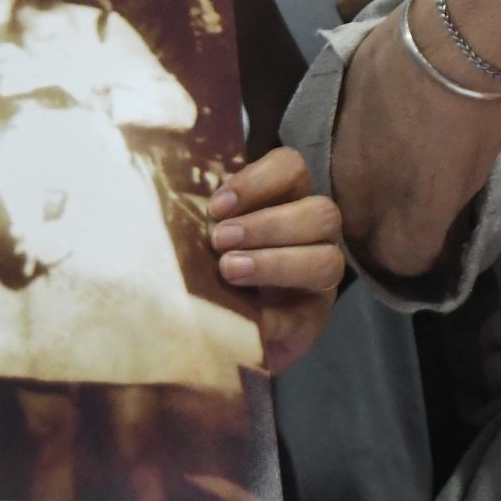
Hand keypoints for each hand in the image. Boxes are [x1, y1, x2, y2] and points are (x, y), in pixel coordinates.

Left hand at [210, 148, 345, 374]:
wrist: (210, 331)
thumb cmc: (205, 269)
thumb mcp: (201, 238)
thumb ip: (200, 220)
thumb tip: (173, 206)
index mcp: (287, 202)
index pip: (293, 169)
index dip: (259, 180)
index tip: (217, 206)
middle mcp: (313, 236)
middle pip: (323, 213)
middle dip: (269, 225)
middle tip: (220, 240)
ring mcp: (318, 280)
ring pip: (327, 260)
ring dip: (276, 262)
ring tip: (229, 271)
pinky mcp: (312, 321)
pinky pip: (306, 316)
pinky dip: (275, 318)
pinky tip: (247, 319)